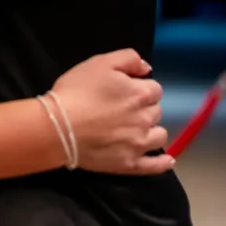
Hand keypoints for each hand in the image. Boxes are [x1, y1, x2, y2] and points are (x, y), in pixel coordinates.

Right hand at [50, 49, 171, 174]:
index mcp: (140, 94)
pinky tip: (166, 160)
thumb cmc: (77, 90)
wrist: (58, 126)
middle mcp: (146, 119)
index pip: (155, 89)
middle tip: (122, 107)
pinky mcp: (130, 164)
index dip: (140, 87)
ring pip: (159, 136)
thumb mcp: (100, 62)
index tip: (125, 90)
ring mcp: (139, 144)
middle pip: (156, 111)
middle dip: (144, 107)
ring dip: (151, 130)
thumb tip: (147, 68)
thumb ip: (129, 59)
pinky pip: (156, 167)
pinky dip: (163, 163)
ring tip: (135, 129)